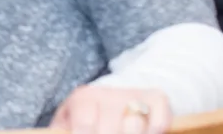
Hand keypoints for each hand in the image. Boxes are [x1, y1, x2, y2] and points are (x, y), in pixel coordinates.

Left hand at [51, 86, 170, 133]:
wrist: (114, 97)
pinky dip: (153, 132)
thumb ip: (63, 130)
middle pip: (110, 129)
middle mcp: (108, 93)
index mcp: (83, 99)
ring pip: (135, 126)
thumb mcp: (69, 123)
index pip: (84, 125)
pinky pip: (159, 123)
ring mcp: (134, 95)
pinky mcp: (157, 99)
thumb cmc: (86, 118)